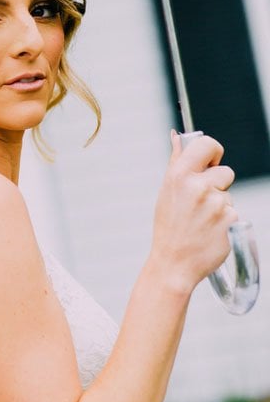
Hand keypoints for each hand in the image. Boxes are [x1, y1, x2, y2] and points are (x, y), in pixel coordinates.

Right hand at [149, 131, 237, 294]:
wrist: (174, 263)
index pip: (207, 144)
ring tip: (202, 221)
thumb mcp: (166, 191)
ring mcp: (218, 204)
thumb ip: (177, 162)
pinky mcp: (232, 220)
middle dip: (217, 184)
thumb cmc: (169, 227)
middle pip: (225, 171)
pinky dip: (225, 221)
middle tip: (201, 202)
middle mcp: (199, 187)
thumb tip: (178, 137)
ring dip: (220, 205)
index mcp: (180, 175)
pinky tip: (210, 231)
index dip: (213, 152)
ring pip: (228, 195)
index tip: (210, 162)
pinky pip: (234, 212)